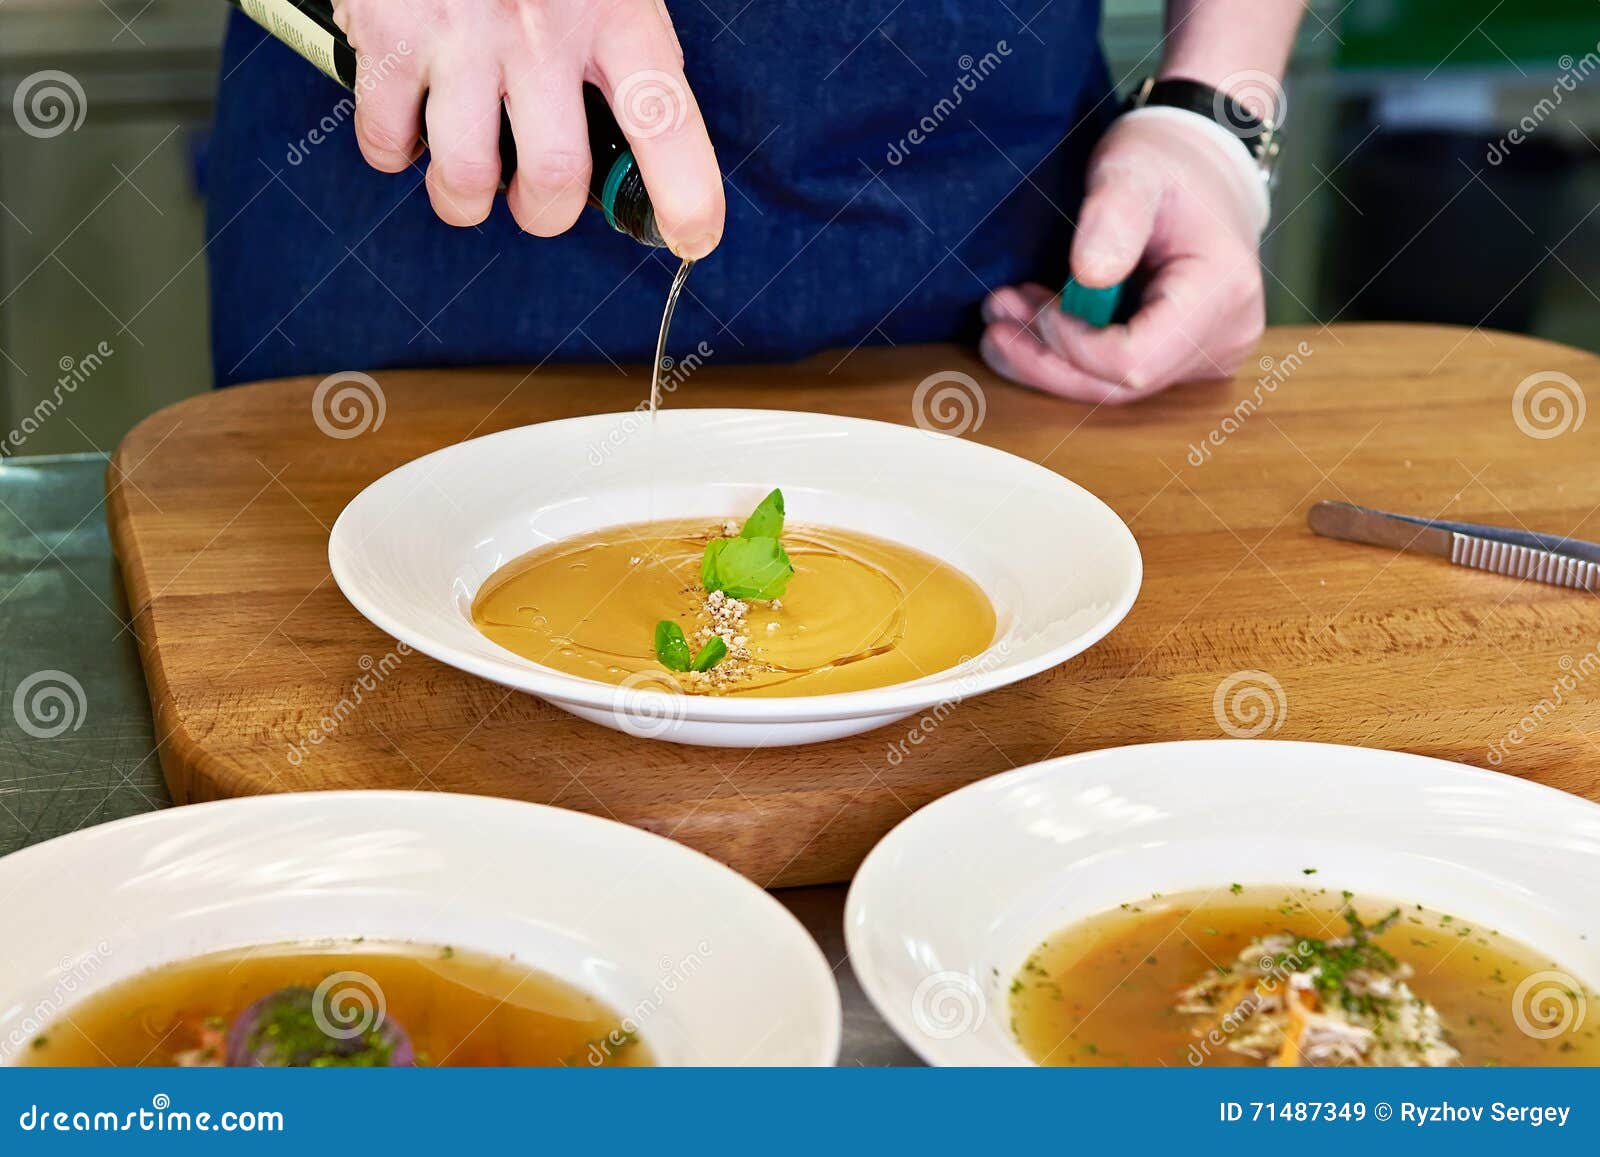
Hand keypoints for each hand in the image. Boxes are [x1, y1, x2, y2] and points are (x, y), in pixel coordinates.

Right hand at [332, 0, 723, 256]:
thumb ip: (621, 43)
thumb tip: (640, 131)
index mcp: (615, 11)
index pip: (667, 123)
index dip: (687, 196)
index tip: (695, 236)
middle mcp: (543, 29)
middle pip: (554, 178)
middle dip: (543, 214)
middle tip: (536, 199)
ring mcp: (463, 35)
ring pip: (465, 177)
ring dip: (465, 200)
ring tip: (469, 180)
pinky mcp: (393, 35)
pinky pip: (388, 139)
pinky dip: (395, 152)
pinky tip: (410, 127)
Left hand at [980, 110, 1267, 403]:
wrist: (1199, 171)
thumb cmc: (1167, 164)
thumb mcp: (1135, 166)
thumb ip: (1113, 214)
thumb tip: (1089, 274)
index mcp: (1220, 294)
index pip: (1133, 359)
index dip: (1071, 344)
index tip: (1028, 300)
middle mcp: (1224, 339)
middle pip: (1117, 386)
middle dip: (1046, 356)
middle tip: (995, 314)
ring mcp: (1207, 356)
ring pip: (1110, 389)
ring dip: (1047, 359)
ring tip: (1001, 318)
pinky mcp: (1184, 360)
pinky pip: (1115, 377)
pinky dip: (1067, 356)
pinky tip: (1030, 324)